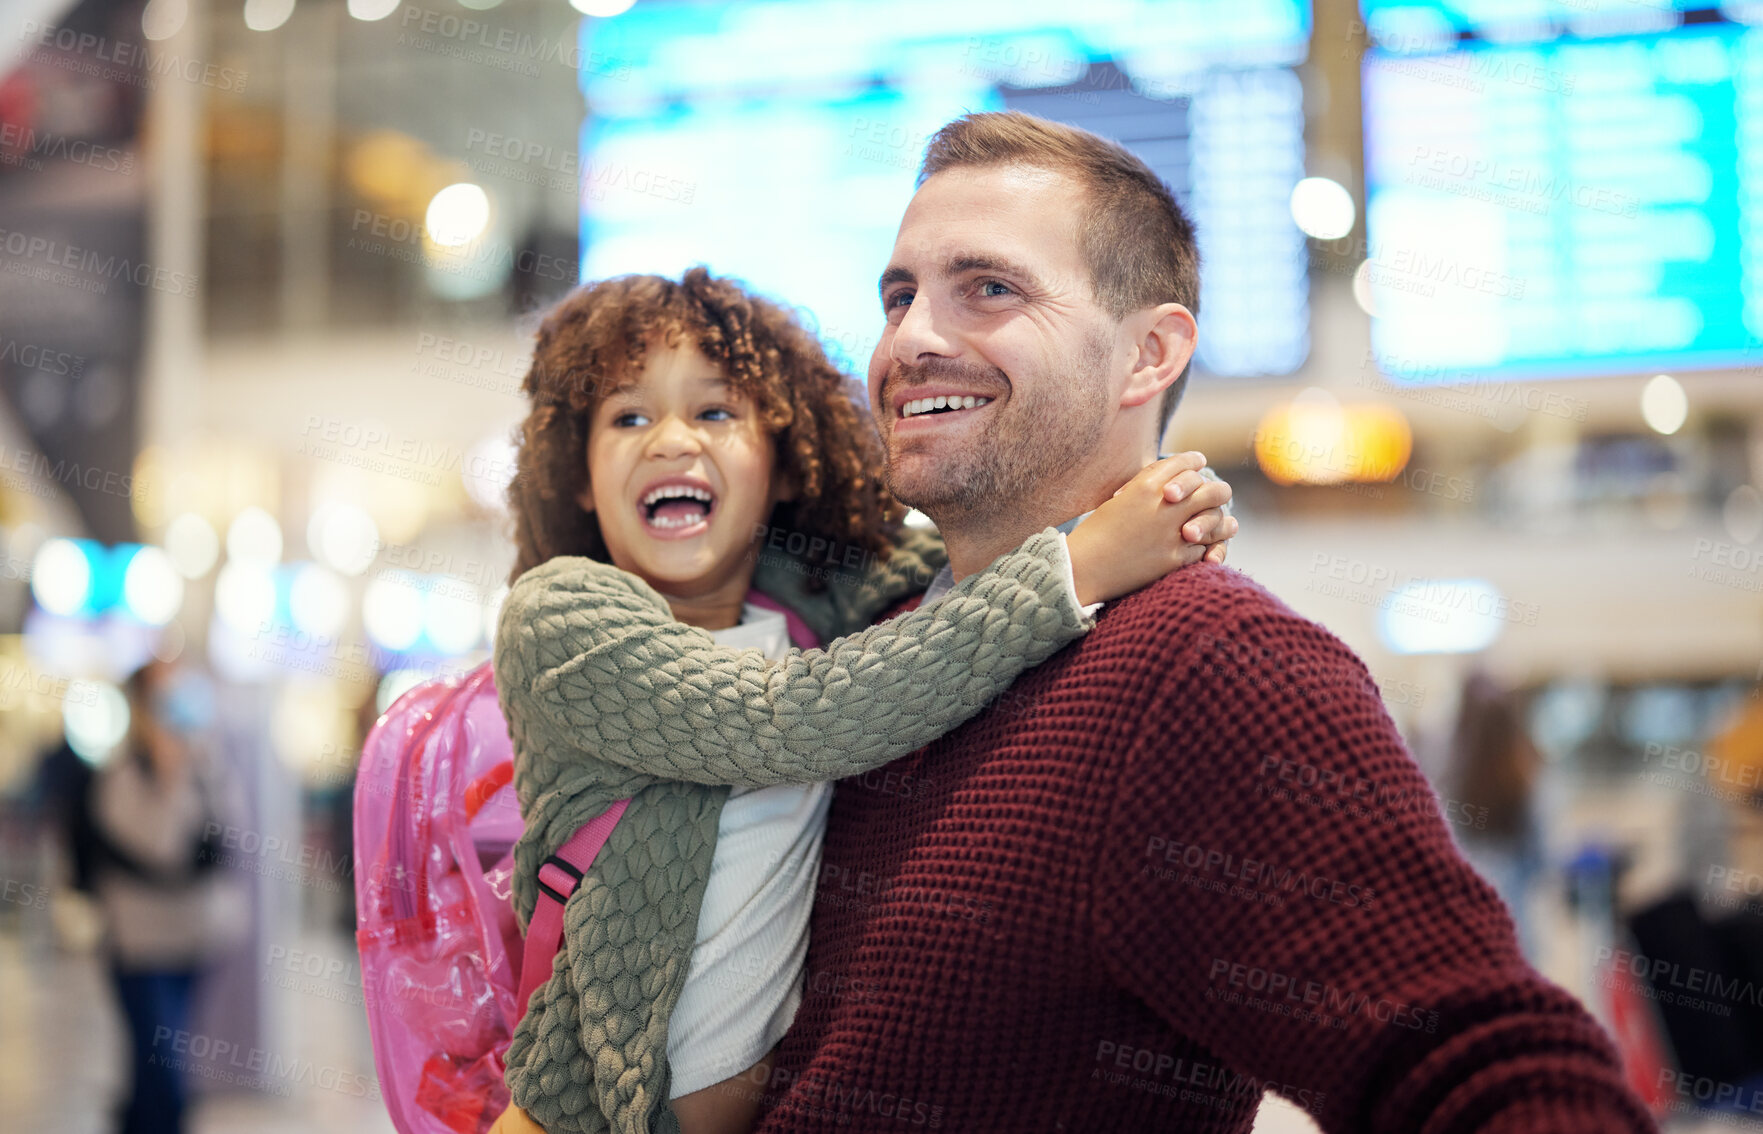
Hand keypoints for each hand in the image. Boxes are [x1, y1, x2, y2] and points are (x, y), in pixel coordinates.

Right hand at [1066, 453, 1236, 605]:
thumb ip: (1146, 485)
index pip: (1184, 463)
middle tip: (1217, 494)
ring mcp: (1172, 532)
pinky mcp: (1174, 559)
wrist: (1083, 567)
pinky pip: (1204, 549)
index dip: (1195, 462)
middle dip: (1217, 491)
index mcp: (1146, 485)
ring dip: (1222, 522)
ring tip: (1228, 524)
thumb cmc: (1096, 533)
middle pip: (1210, 489)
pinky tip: (1209, 548)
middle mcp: (1164, 505)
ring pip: (1215, 520)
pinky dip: (1208, 549)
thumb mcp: (1120, 499)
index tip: (1200, 463)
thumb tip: (1171, 478)